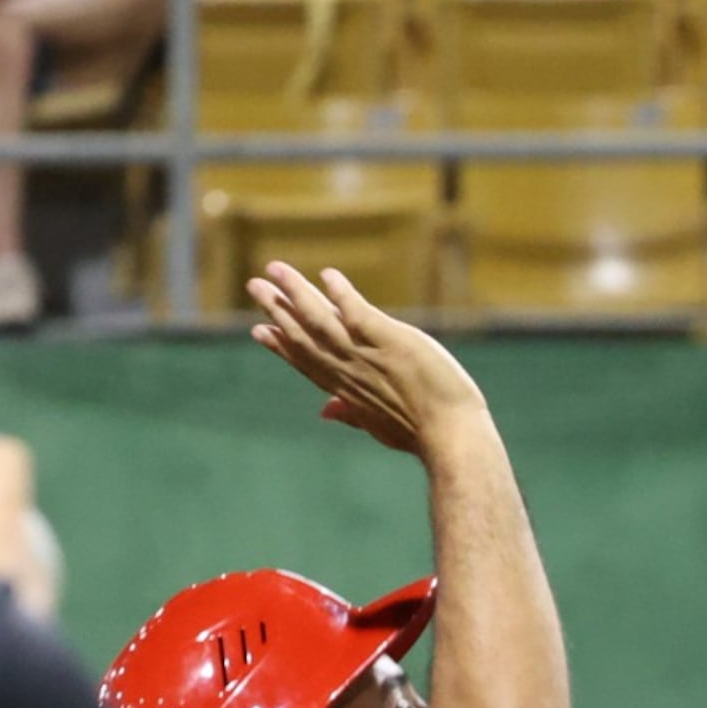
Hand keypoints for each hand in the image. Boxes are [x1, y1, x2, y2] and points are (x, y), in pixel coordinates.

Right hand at [247, 263, 487, 458]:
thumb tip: (325, 411)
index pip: (307, 363)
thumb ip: (352, 413)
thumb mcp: (380, 427)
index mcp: (347, 390)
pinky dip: (341, 294)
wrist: (451, 437)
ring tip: (275, 270)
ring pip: (322, 319)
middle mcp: (350, 369)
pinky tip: (327, 275)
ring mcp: (367, 354)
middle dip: (278, 310)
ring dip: (297, 293)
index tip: (259, 330)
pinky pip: (358, 312)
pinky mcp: (390, 340)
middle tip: (254, 286)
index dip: (282, 346)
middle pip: (306, 335)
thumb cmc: (422, 434)